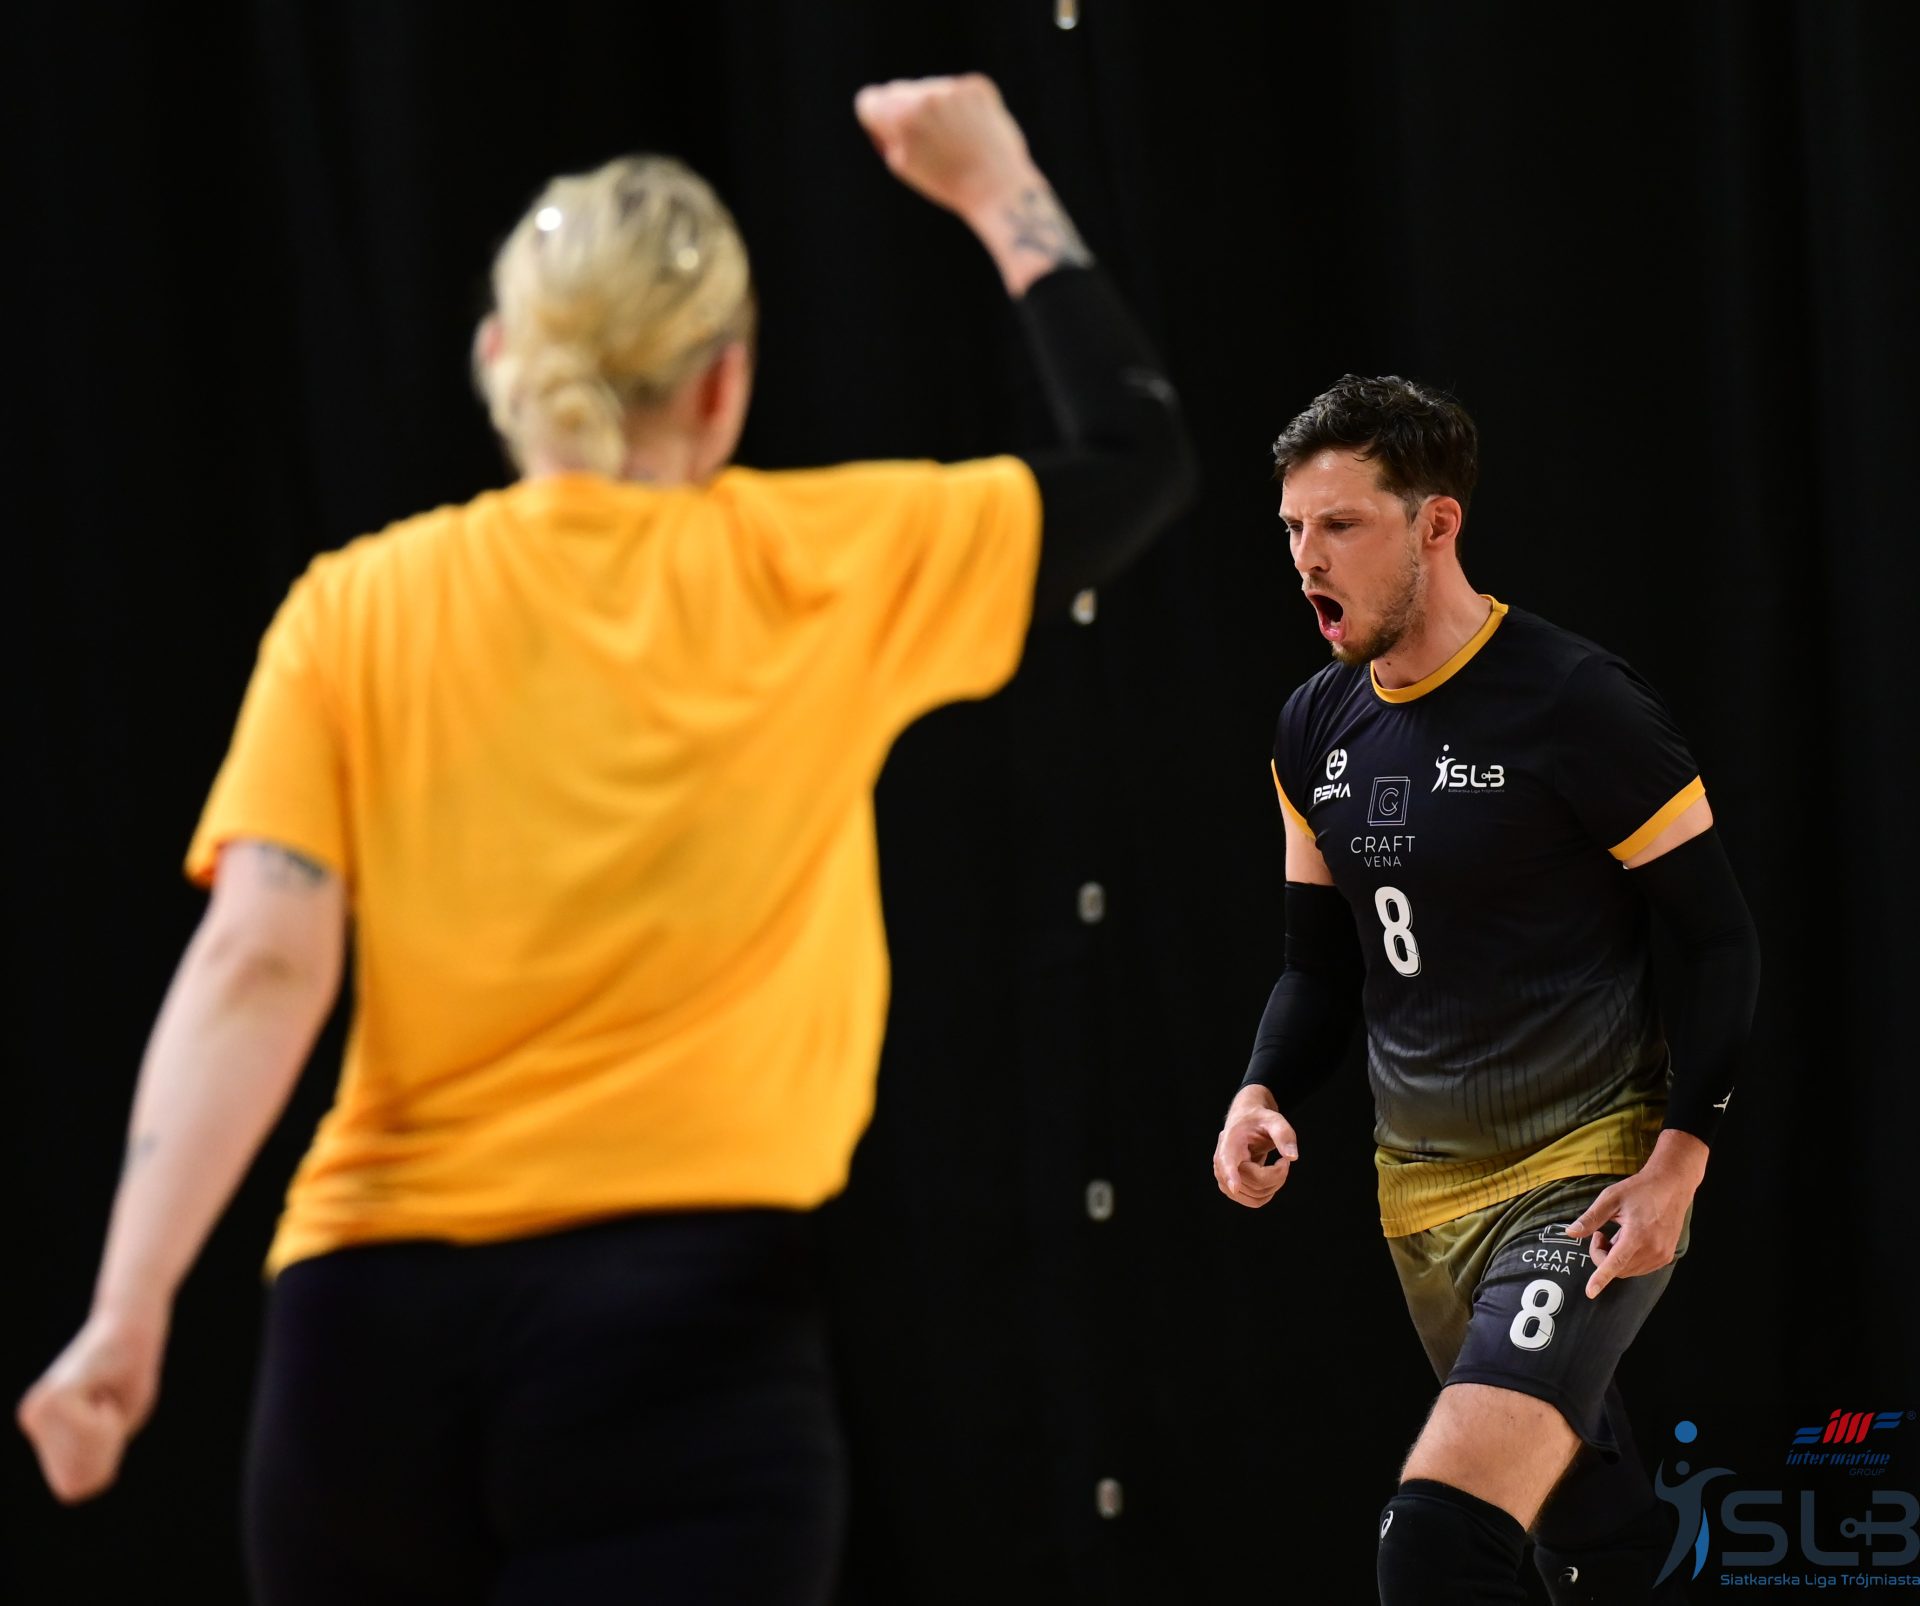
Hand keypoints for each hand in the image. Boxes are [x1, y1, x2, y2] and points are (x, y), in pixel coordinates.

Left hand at [17, 1307, 166, 1502]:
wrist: (132, 1323)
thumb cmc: (133, 1370)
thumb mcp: (121, 1421)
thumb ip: (97, 1451)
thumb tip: (74, 1486)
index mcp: (44, 1429)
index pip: (75, 1486)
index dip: (104, 1462)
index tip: (110, 1420)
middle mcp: (32, 1420)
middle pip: (76, 1479)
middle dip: (104, 1451)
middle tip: (108, 1406)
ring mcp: (37, 1412)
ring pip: (82, 1461)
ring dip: (107, 1435)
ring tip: (106, 1396)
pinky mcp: (53, 1400)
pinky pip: (91, 1436)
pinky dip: (108, 1420)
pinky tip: (104, 1389)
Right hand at [853, 74, 1038, 221]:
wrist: (996, 187)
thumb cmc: (947, 181)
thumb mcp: (903, 163)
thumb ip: (889, 131)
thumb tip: (886, 105)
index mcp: (898, 117)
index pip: (869, 100)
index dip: (877, 120)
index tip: (890, 133)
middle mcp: (924, 96)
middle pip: (898, 91)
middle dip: (906, 111)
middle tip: (927, 142)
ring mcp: (952, 88)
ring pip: (929, 89)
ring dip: (936, 108)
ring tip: (954, 140)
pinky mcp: (976, 86)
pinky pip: (957, 91)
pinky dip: (961, 107)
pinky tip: (972, 131)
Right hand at [1213, 1085, 1299, 1208]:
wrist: (1246, 1123)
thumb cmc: (1259, 1121)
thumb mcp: (1274, 1120)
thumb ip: (1284, 1135)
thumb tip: (1292, 1157)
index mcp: (1230, 1141)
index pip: (1227, 1160)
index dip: (1231, 1174)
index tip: (1234, 1187)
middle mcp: (1221, 1162)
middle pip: (1253, 1182)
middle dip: (1277, 1175)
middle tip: (1285, 1160)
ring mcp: (1224, 1179)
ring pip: (1255, 1196)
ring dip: (1274, 1185)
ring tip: (1279, 1166)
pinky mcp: (1230, 1189)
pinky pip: (1254, 1201)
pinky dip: (1269, 1193)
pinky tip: (1272, 1176)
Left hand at [1565, 1130, 1707, 1298]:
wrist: (1672, 1186)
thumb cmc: (1640, 1189)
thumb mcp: (1610, 1198)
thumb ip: (1590, 1218)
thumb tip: (1570, 1233)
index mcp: (1637, 1235)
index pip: (1614, 1263)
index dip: (1600, 1278)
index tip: (1590, 1292)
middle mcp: (1652, 1249)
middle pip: (1617, 1268)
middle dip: (1601, 1255)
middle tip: (1599, 1234)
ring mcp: (1661, 1255)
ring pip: (1628, 1270)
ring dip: (1615, 1259)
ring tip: (1616, 1234)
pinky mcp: (1666, 1256)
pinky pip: (1640, 1267)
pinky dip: (1628, 1259)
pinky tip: (1628, 1240)